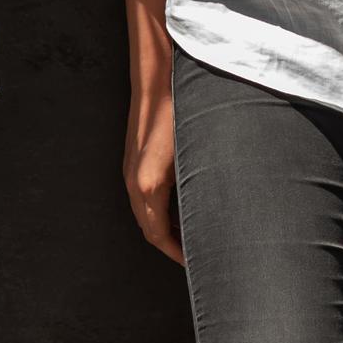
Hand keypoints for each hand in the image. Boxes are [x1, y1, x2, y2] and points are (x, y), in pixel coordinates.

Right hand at [123, 70, 183, 264]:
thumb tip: (212, 213)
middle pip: (149, 229)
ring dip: (164, 228)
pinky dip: (158, 210)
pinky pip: (141, 197)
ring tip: (190, 233)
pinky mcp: (132, 161)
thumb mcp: (194, 153)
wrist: (156, 79)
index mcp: (149, 185)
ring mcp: (129, 171)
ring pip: (144, 214)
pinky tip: (179, 205)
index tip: (196, 263)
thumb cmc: (180, 112)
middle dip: (172, 246)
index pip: (159, 236)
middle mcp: (134, 182)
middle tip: (196, 254)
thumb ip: (198, 186)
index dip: (177, 254)